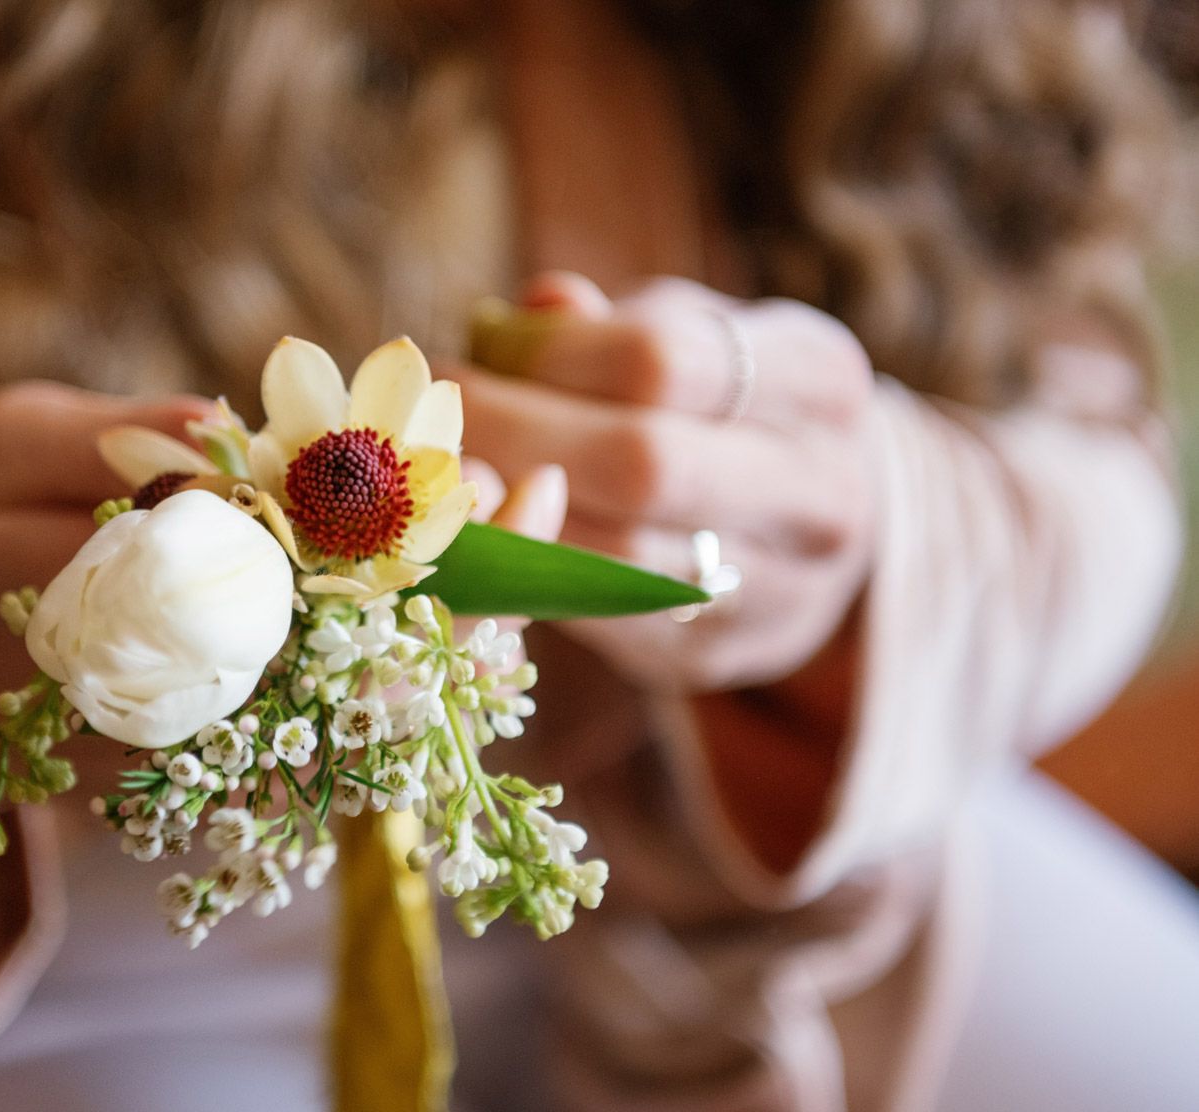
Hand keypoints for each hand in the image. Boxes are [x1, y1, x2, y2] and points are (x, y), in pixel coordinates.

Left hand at [451, 272, 876, 690]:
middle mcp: (818, 490)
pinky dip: (518, 573)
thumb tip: (527, 314)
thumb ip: (613, 326)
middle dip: (512, 433)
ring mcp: (776, 588)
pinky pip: (594, 619)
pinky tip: (471, 533)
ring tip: (439, 469)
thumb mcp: (696, 335)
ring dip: (499, 512)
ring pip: (612, 557)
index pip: (660, 360)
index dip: (546, 355)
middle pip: (641, 464)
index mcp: (816, 381)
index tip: (476, 346)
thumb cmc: (725, 402)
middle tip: (436, 414)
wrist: (818, 521)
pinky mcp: (711, 654)